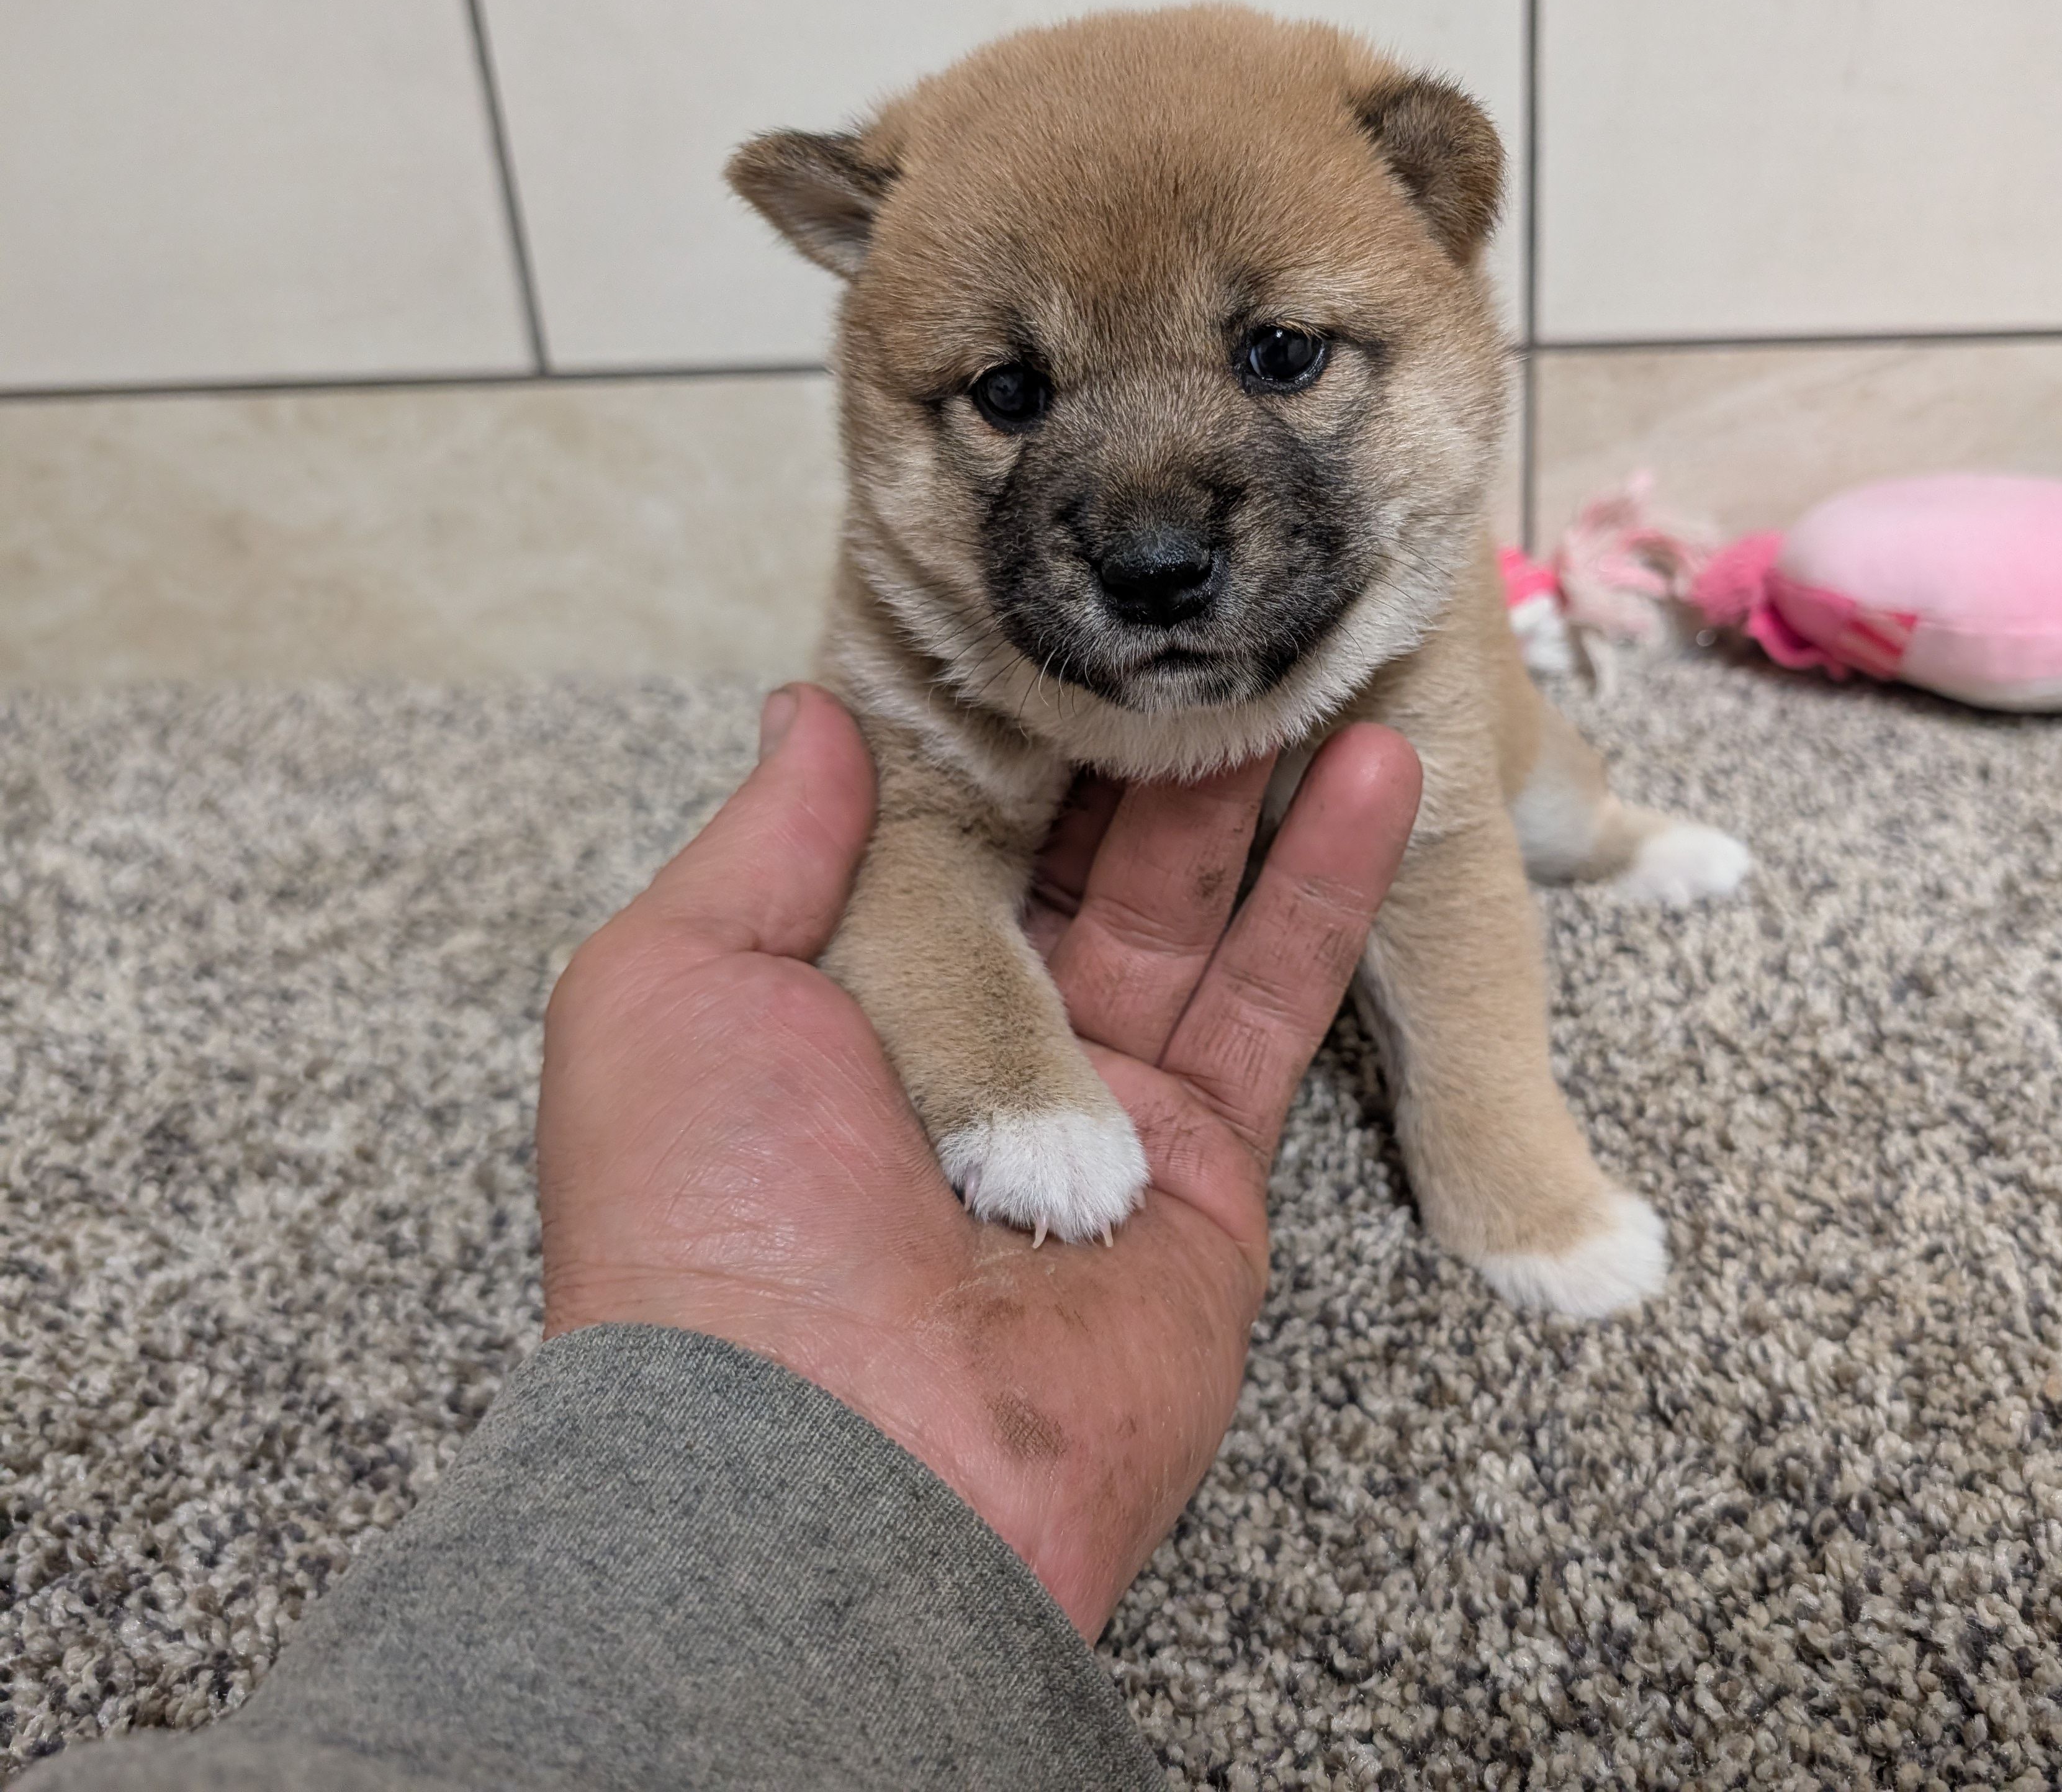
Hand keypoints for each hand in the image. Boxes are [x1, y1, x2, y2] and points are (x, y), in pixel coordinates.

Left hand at [535, 684, 1419, 1634]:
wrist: (832, 1472)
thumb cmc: (709, 1229)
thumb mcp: (667, 988)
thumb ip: (765, 842)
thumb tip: (809, 708)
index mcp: (842, 995)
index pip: (947, 818)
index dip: (1011, 715)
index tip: (1069, 601)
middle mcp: (977, 1040)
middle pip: (1081, 850)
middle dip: (1141, 730)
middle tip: (1210, 604)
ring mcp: (1102, 1103)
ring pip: (1195, 903)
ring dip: (1256, 778)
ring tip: (1319, 646)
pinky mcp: (1209, 1164)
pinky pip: (1277, 999)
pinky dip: (1331, 883)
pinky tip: (1382, 773)